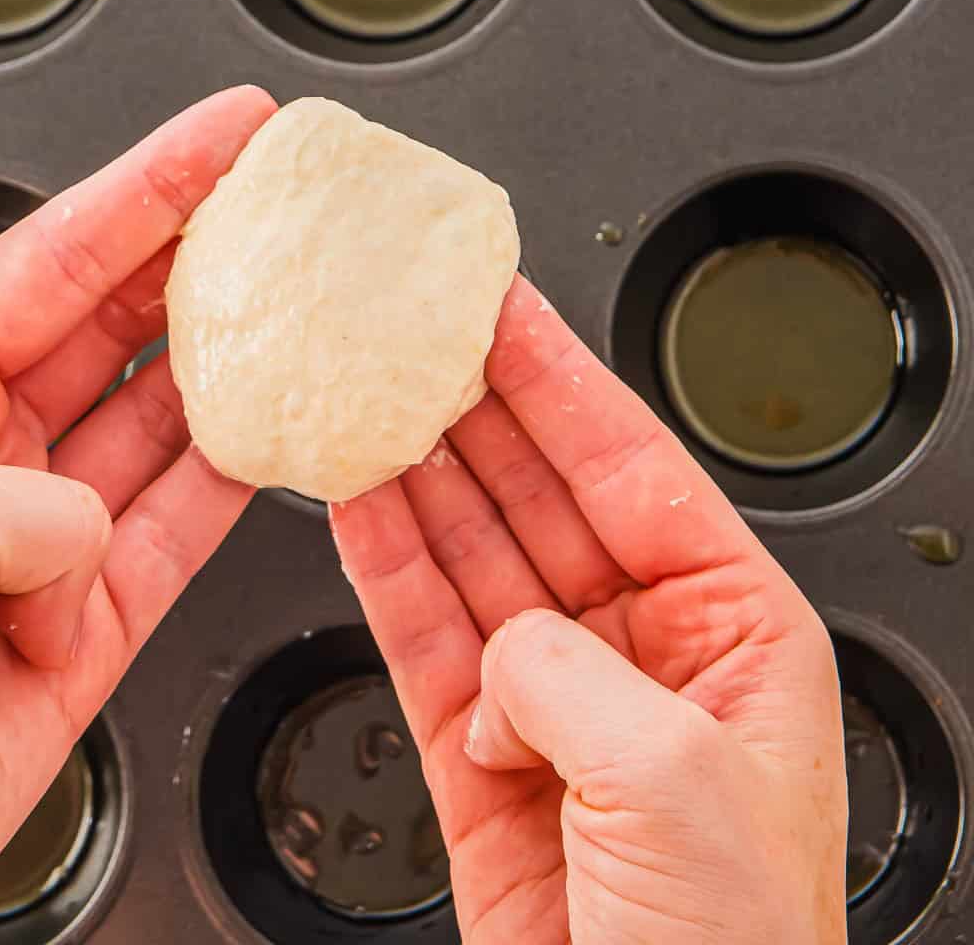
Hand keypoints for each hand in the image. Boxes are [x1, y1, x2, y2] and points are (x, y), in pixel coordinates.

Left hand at [0, 87, 276, 943]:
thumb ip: (27, 499)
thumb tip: (97, 528)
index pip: (51, 259)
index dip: (147, 188)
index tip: (224, 138)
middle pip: (120, 322)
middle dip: (203, 257)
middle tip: (284, 208)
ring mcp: (44, 536)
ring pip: (165, 422)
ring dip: (236, 366)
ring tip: (303, 314)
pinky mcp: (92, 619)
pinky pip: (181, 528)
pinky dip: (236, 482)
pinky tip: (279, 435)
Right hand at [330, 275, 846, 944]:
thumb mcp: (673, 778)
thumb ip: (566, 671)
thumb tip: (498, 648)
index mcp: (731, 628)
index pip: (630, 463)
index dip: (558, 378)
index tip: (501, 307)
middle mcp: (641, 648)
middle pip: (538, 491)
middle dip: (473, 410)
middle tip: (412, 338)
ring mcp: (552, 696)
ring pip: (470, 553)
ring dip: (416, 476)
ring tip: (362, 405)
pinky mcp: (479, 752)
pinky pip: (422, 633)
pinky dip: (384, 567)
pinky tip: (354, 505)